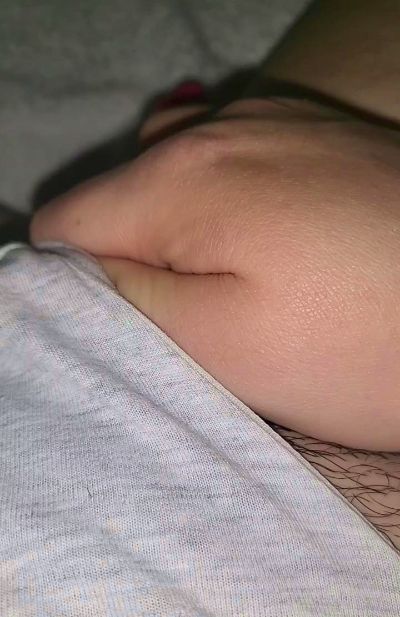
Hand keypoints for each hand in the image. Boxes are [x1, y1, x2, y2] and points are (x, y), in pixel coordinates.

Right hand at [31, 98, 399, 450]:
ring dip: (184, 237)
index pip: (66, 224)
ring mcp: (276, 122)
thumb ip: (126, 300)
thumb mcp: (224, 349)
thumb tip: (77, 267)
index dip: (81, 284)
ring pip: (176, 181)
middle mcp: (222, 126)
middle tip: (199, 322)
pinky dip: (230, 212)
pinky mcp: (318, 137)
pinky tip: (280, 251)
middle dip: (136, 262)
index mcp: (182, 177)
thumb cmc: (367, 349)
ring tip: (242, 289)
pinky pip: (234, 168)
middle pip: (121, 198)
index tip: (135, 328)